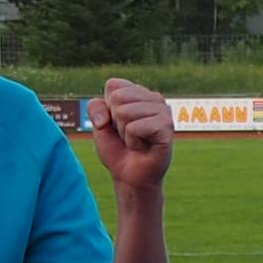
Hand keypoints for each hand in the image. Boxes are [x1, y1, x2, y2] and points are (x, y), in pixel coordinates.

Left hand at [95, 77, 174, 193]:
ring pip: (125, 112)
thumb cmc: (117, 149)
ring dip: (124, 132)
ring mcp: (163, 111)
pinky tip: (143, 147)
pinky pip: (135, 128)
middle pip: (118, 97)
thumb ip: (95, 107)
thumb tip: (114, 112)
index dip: (107, 108)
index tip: (116, 124)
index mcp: (140, 93)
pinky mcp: (167, 127)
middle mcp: (155, 98)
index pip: (113, 85)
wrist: (129, 177)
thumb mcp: (99, 124)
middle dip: (115, 121)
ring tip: (135, 141)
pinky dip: (133, 141)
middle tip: (127, 134)